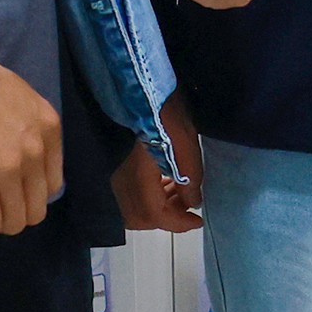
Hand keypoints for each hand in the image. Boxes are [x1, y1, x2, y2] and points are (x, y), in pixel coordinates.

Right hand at [0, 45, 65, 240]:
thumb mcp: (19, 99)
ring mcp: (10, 173)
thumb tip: (12, 149)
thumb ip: (25, 127)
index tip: (10, 190)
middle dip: (15, 212)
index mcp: (49, 131)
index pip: (53, 184)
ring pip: (15, 222)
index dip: (30, 193)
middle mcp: (36, 155)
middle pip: (37, 209)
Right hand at [114, 91, 208, 234]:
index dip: (179, 223)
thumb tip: (193, 202)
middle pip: (141, 217)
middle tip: (188, 207)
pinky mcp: (112, 163)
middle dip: (167, 217)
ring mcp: (114, 173)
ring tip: (181, 193)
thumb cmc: (166, 113)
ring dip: (159, 205)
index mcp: (139, 178)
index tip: (198, 220)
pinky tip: (165, 180)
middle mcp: (121, 181)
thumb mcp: (186, 145)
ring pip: (134, 206)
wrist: (141, 87)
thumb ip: (190, 178)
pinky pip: (130, 191)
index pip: (156, 216)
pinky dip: (149, 194)